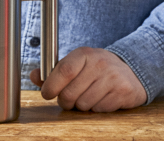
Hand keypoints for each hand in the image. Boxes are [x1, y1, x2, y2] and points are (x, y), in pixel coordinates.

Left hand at [30, 47, 146, 112]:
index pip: (64, 70)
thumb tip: (33, 76)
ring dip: (81, 106)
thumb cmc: (97, 69)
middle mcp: (99, 64)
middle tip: (68, 99)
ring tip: (87, 97)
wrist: (130, 72)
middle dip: (65, 101)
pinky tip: (101, 98)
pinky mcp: (122, 91)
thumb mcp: (76, 64)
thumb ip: (54, 71)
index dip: (51, 85)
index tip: (46, 94)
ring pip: (83, 104)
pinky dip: (96, 108)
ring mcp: (112, 77)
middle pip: (70, 93)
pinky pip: (99, 109)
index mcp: (84, 54)